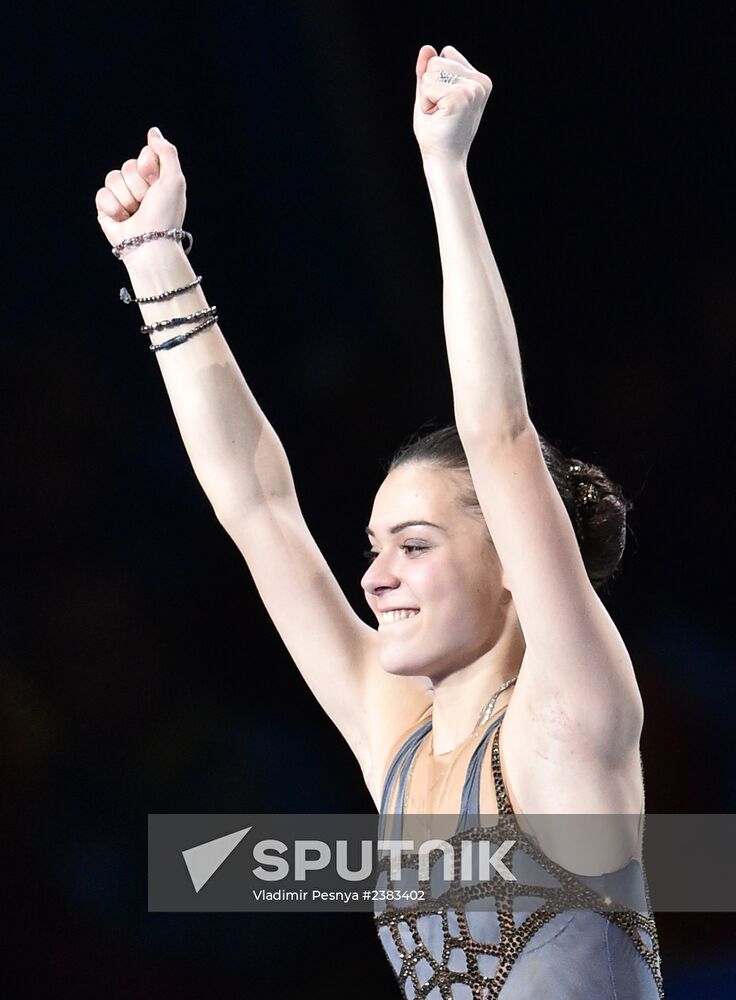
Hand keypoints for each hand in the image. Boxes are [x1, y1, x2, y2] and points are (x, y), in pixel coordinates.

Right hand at [94, 127, 186, 247]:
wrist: (150, 243)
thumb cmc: (165, 215)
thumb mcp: (175, 180)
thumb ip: (167, 152)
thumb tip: (153, 131)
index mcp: (155, 178)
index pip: (144, 154)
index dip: (149, 168)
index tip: (157, 184)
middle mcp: (138, 186)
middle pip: (128, 166)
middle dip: (138, 186)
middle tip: (147, 203)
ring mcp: (121, 196)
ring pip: (113, 178)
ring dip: (127, 198)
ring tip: (135, 214)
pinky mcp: (105, 208)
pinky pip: (101, 194)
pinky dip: (114, 208)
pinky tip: (123, 220)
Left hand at [413, 44, 491, 163]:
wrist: (443, 161)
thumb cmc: (437, 132)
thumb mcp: (430, 95)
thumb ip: (427, 71)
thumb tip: (427, 48)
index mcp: (479, 79)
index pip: (445, 55)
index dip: (434, 80)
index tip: (444, 104)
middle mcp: (481, 82)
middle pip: (437, 61)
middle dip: (429, 88)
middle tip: (440, 113)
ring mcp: (473, 89)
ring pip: (431, 71)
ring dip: (427, 96)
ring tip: (440, 116)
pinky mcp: (461, 97)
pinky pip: (428, 85)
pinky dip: (426, 103)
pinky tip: (439, 118)